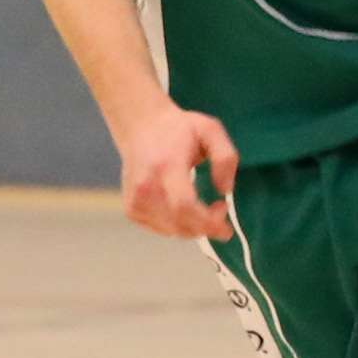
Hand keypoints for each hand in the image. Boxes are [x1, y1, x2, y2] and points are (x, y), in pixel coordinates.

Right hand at [116, 110, 239, 240]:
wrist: (140, 125)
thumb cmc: (179, 128)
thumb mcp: (211, 130)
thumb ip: (225, 158)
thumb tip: (225, 191)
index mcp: (166, 166)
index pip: (184, 207)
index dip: (208, 223)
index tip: (226, 229)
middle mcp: (146, 186)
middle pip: (180, 225)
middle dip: (207, 226)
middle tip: (220, 209)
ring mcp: (135, 200)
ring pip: (173, 231)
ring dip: (194, 226)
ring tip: (201, 204)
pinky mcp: (131, 209)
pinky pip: (162, 229)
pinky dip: (178, 225)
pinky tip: (181, 206)